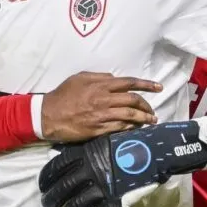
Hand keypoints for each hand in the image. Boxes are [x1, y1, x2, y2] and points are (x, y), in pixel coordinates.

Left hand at [39, 121, 206, 206]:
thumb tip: (58, 154)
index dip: (46, 180)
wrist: (158, 149)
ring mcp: (103, 187)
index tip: (43, 187)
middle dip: (51, 201)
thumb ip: (83, 148)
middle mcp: (89, 171)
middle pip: (61, 190)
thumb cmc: (131, 140)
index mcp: (85, 154)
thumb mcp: (103, 138)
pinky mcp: (117, 201)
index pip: (55, 168)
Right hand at [41, 72, 162, 140]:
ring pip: (129, 115)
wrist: (48, 115)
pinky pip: (120, 128)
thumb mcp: (79, 78)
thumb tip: (114, 78)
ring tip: (151, 120)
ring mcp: (101, 115)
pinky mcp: (98, 129)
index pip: (129, 83)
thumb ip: (99, 76)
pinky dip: (131, 127)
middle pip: (133, 100)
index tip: (159, 87)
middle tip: (153, 110)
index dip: (146, 84)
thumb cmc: (63, 95)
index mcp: (100, 85)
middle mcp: (103, 99)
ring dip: (144, 118)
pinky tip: (136, 128)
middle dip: (147, 104)